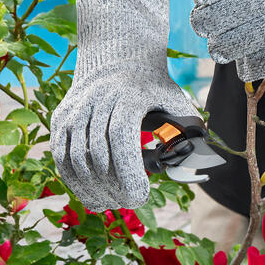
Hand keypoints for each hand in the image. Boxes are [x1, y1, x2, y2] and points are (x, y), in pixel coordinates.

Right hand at [51, 69, 197, 210]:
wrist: (118, 60)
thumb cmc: (153, 87)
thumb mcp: (176, 99)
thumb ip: (191, 127)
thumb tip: (203, 158)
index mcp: (128, 96)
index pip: (121, 138)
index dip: (128, 171)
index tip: (140, 196)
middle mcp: (97, 100)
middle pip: (97, 153)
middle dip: (113, 186)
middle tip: (128, 203)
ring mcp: (75, 109)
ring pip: (75, 157)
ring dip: (91, 188)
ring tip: (110, 204)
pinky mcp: (61, 118)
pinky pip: (61, 155)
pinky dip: (73, 181)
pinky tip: (91, 197)